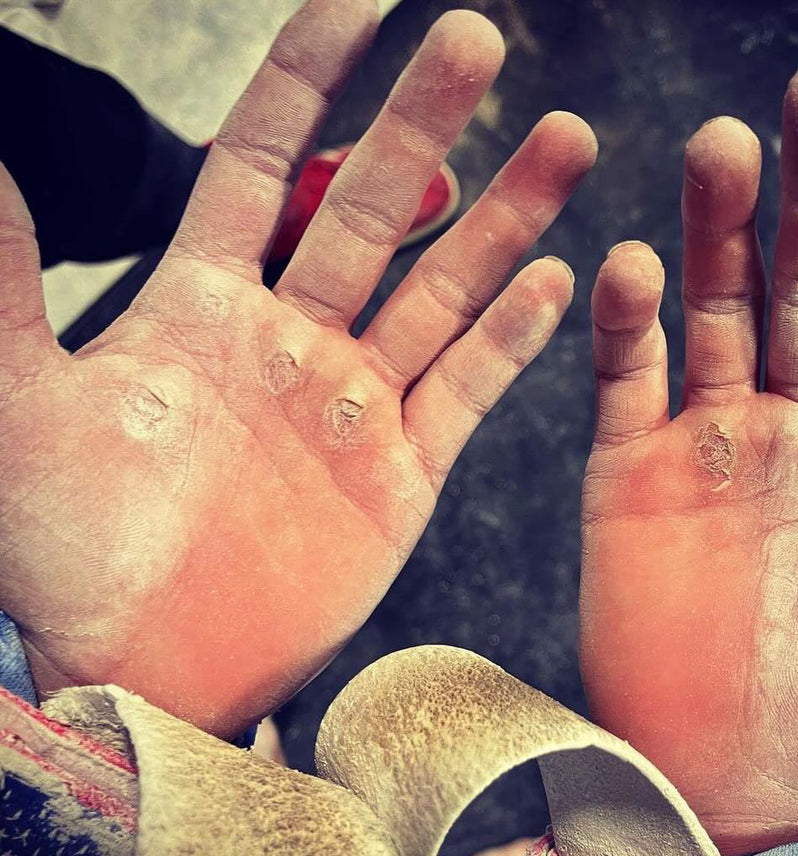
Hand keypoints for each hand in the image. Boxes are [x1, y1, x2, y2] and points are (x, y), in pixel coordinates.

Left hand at [0, 0, 595, 736]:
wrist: (142, 670)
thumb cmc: (63, 552)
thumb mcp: (18, 405)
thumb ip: (9, 279)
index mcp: (202, 309)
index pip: (265, 163)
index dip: (309, 78)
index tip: (364, 0)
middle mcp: (292, 343)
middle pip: (374, 210)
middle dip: (425, 122)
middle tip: (480, 38)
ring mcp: (355, 408)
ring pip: (442, 290)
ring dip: (503, 217)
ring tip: (566, 140)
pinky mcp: (402, 478)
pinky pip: (468, 392)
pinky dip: (512, 338)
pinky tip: (556, 279)